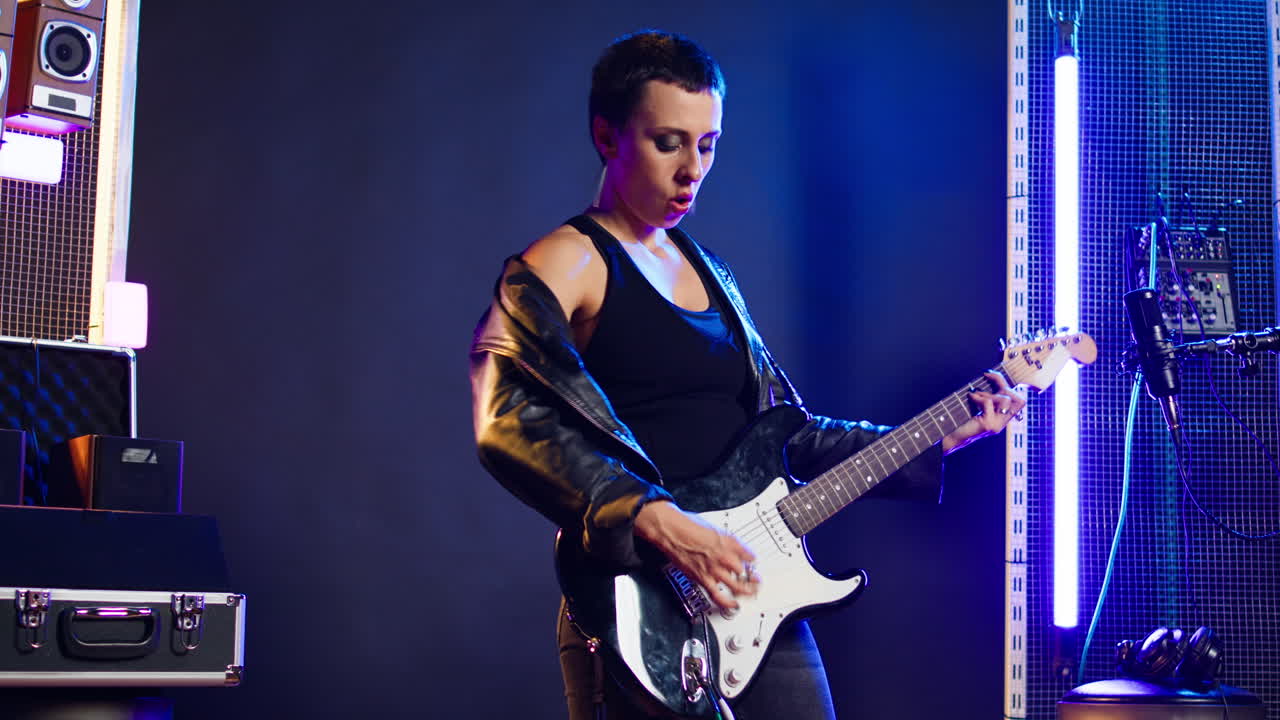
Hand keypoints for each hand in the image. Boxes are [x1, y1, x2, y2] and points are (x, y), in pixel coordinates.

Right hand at [634, 501, 758, 608]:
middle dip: (753, 578)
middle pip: (746, 572)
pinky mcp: (703, 579)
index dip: (753, 561)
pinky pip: (719, 595)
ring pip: (737, 585)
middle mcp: (724, 556)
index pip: (749, 555)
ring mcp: (714, 569)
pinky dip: (728, 602)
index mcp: (729, 543)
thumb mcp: (714, 529)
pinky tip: (734, 604)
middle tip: (757, 580)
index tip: (753, 564)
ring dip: (746, 590)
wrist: (672, 531)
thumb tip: (735, 547)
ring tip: (751, 593)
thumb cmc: (688, 526)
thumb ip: (727, 541)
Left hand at [941, 371, 1025, 453]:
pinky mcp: (987, 424)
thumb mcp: (979, 407)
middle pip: (1018, 400)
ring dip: (989, 393)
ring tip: (976, 394)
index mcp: (1003, 417)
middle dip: (1002, 384)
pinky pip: (988, 403)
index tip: (992, 376)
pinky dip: (978, 396)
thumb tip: (992, 376)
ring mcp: (996, 424)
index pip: (1019, 401)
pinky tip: (971, 397)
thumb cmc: (962, 420)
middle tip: (987, 378)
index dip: (1008, 385)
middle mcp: (1003, 422)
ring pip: (1005, 400)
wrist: (953, 437)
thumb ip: (989, 397)